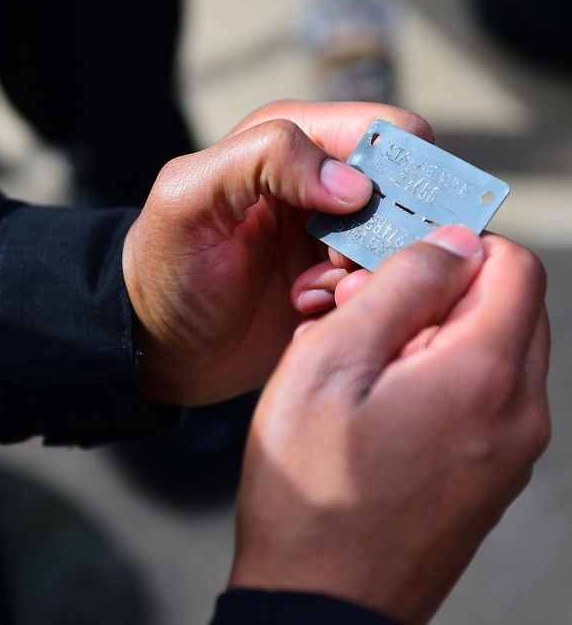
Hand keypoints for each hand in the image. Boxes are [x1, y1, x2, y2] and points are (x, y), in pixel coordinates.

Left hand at [123, 99, 434, 404]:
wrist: (158, 345)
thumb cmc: (165, 266)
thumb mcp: (190, 198)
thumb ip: (263, 159)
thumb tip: (354, 184)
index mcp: (290, 139)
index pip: (384, 130)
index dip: (393, 170)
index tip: (365, 219)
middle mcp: (323, 181)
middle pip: (406, 190)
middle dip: (388, 232)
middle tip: (337, 271)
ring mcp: (336, 235)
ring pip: (402, 243)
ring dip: (369, 275)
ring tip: (311, 297)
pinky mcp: (341, 283)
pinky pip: (385, 285)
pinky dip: (358, 301)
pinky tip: (307, 314)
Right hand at [230, 226, 550, 624]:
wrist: (321, 600)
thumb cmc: (311, 488)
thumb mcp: (330, 365)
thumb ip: (398, 289)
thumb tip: (453, 242)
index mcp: (484, 374)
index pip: (510, 263)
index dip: (449, 244)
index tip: (389, 259)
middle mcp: (519, 413)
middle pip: (503, 306)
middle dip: (434, 290)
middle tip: (357, 313)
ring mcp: (511, 453)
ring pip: (488, 352)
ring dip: (428, 336)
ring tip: (354, 364)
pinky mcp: (490, 479)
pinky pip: (479, 399)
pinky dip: (434, 380)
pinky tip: (369, 406)